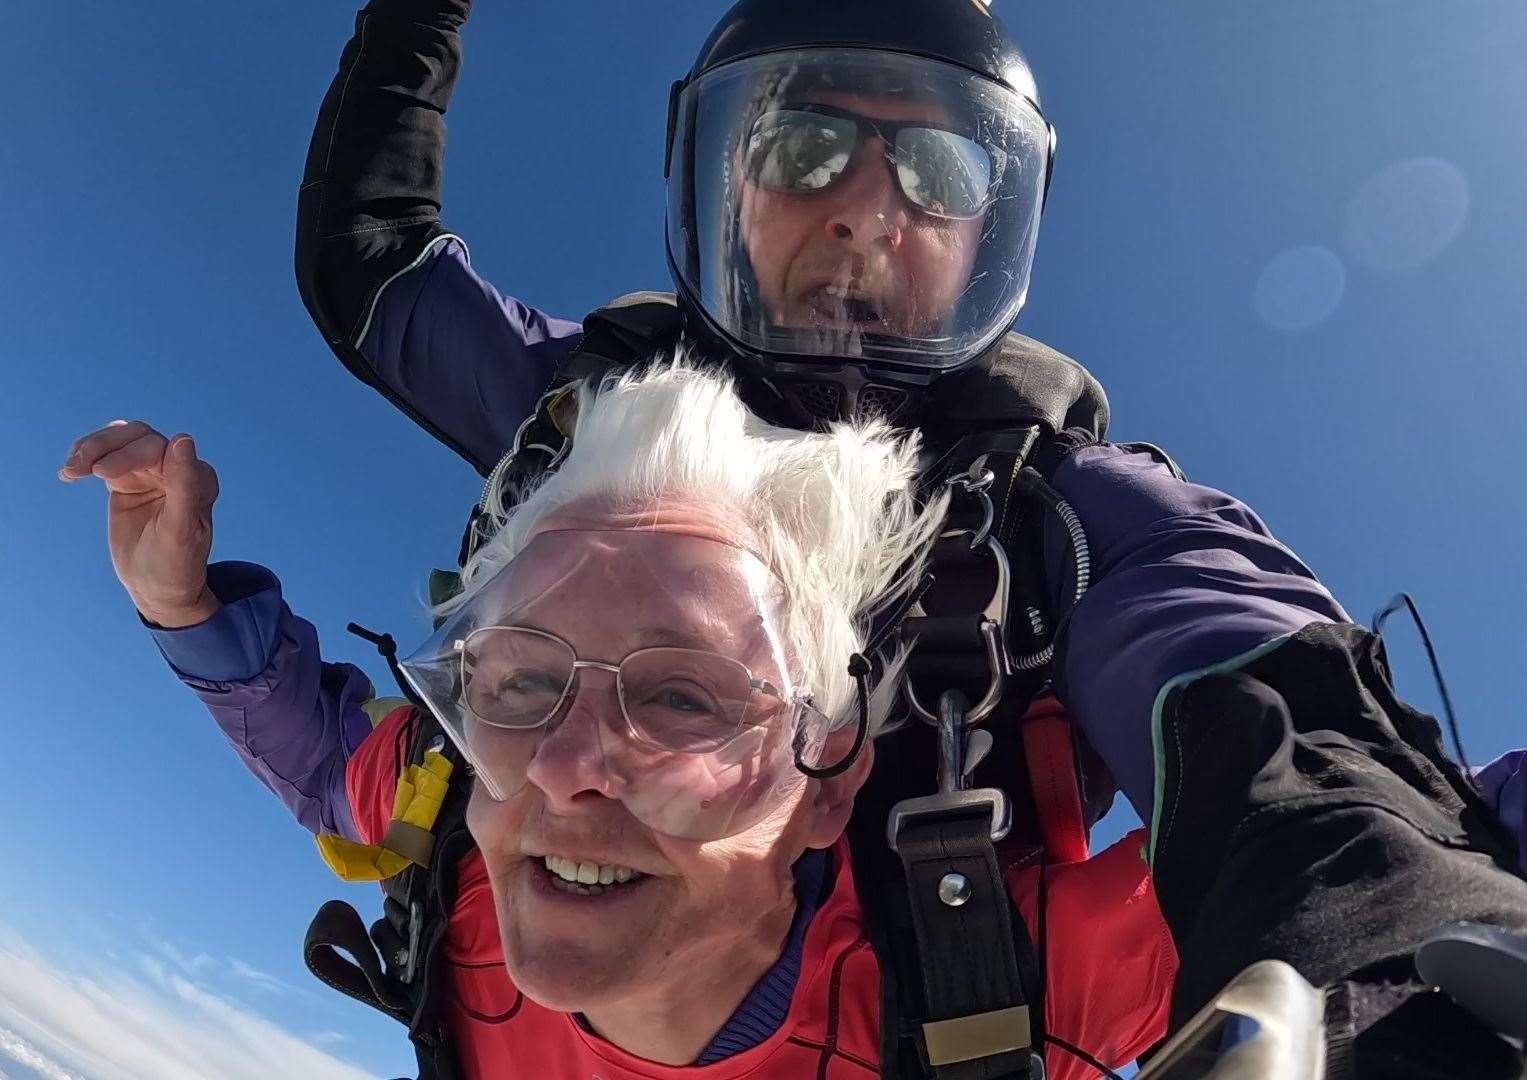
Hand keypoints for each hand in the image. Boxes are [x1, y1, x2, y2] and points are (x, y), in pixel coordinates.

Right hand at [60, 420, 221, 626]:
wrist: (157, 586)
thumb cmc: (175, 563)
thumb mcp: (179, 530)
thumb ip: (183, 485)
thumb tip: (182, 439)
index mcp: (198, 478)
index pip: (161, 449)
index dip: (128, 455)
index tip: (99, 473)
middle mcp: (177, 469)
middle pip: (137, 438)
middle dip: (103, 447)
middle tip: (75, 469)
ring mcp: (151, 473)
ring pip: (120, 442)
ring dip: (91, 449)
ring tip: (69, 471)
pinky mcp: (129, 480)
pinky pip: (107, 457)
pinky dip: (87, 459)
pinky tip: (69, 473)